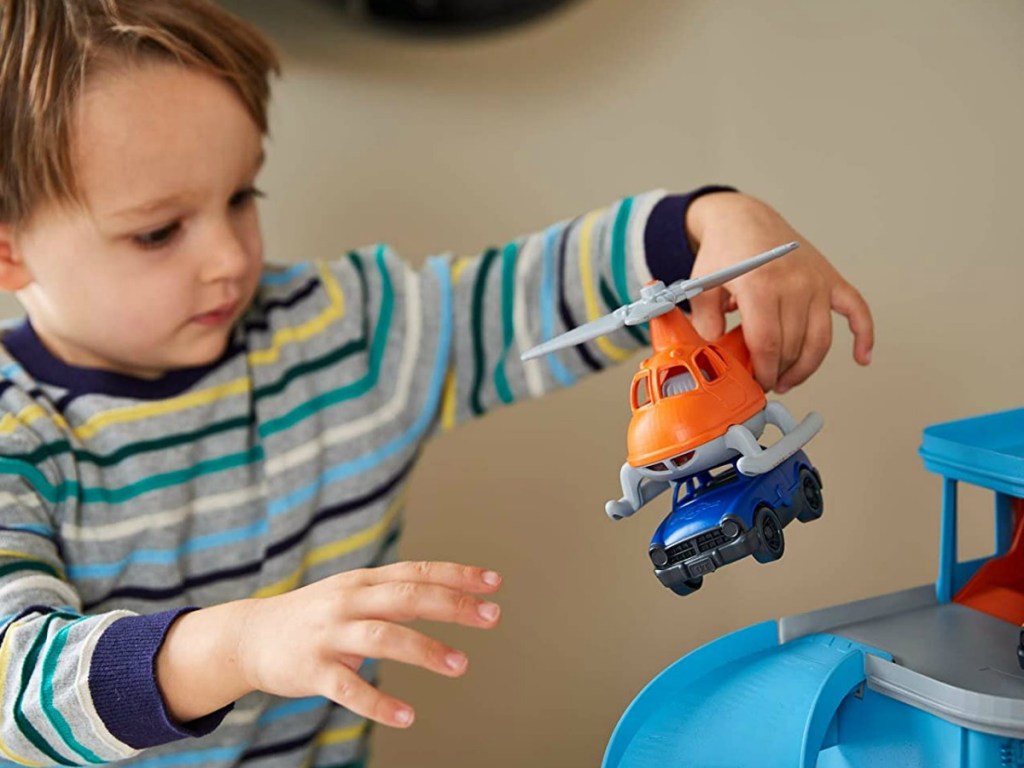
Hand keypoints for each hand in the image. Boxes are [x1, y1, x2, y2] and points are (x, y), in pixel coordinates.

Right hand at [236, 561, 501, 727]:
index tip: (494, 583)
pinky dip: (378, 702)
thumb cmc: (313, 616)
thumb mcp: (352, 594)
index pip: (417, 572)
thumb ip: (395, 594)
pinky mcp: (312, 670)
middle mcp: (349, 602)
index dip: (456, 575)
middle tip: (492, 617)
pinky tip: (406, 716)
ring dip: (425, 650)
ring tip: (460, 665)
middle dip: (452, 605)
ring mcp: (329, 635)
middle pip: (407, 597)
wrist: (249, 636)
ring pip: (383, 637)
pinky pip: (348, 688)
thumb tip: (446, 593)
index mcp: (363, 582)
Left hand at [684, 192, 873, 392]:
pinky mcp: (830, 278)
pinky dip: (864, 335)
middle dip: (781, 372)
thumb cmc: (725, 251)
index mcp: (760, 284)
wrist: (745, 218)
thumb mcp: (702, 284)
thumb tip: (714, 348)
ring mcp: (816, 281)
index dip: (763, 371)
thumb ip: (705, 319)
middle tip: (767, 384)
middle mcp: (794, 282)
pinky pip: (856, 309)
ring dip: (807, 367)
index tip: (757, 384)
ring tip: (790, 380)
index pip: (768, 343)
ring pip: (821, 338)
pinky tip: (862, 358)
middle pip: (794, 345)